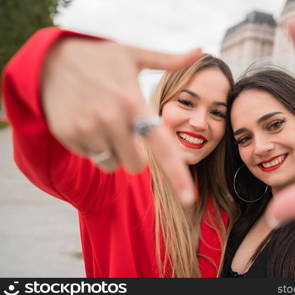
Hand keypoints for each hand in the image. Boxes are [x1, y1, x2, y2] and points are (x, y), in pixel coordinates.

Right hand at [41, 36, 201, 204]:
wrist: (50, 57)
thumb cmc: (99, 57)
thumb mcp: (134, 54)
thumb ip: (169, 59)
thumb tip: (200, 51)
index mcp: (133, 103)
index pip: (162, 147)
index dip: (178, 175)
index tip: (189, 199)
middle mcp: (111, 119)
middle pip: (135, 165)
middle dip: (133, 153)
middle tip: (123, 128)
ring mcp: (87, 129)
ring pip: (111, 164)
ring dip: (111, 150)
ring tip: (102, 120)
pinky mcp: (68, 136)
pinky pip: (89, 156)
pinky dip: (91, 145)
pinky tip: (85, 120)